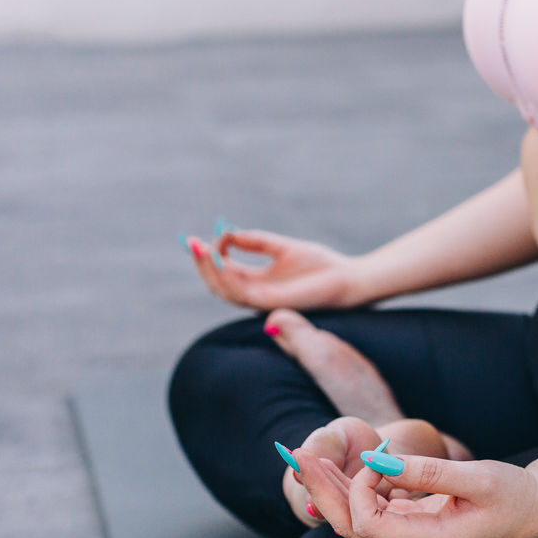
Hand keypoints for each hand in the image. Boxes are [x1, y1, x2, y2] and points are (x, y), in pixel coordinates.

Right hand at [186, 228, 365, 310]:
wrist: (345, 279)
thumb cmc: (319, 264)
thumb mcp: (280, 246)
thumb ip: (255, 241)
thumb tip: (227, 233)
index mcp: (257, 280)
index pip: (223, 271)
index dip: (207, 257)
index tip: (196, 238)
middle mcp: (256, 293)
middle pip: (218, 283)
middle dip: (202, 265)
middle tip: (192, 244)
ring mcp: (262, 301)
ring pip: (225, 291)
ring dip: (210, 271)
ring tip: (201, 249)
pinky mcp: (272, 303)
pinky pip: (243, 293)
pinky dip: (229, 278)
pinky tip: (222, 260)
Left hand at [291, 448, 537, 537]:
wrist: (531, 510)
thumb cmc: (510, 494)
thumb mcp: (477, 478)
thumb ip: (430, 473)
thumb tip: (382, 464)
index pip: (368, 525)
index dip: (359, 489)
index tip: (378, 457)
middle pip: (350, 529)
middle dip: (322, 491)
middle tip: (296, 455)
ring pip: (355, 524)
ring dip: (331, 492)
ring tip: (307, 458)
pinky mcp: (410, 532)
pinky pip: (370, 517)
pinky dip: (352, 493)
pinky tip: (338, 469)